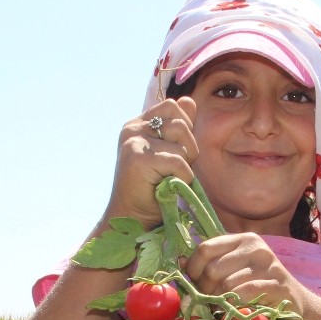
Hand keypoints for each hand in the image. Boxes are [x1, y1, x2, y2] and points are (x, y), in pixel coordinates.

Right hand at [102, 98, 200, 226]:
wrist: (131, 218)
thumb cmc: (152, 189)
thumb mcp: (169, 152)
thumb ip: (178, 127)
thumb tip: (189, 100)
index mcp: (138, 124)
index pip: (173, 106)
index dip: (185, 127)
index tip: (176, 152)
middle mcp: (133, 129)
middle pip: (180, 122)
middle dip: (188, 147)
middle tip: (176, 169)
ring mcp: (133, 142)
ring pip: (182, 142)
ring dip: (186, 164)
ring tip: (170, 178)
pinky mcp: (138, 159)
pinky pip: (179, 162)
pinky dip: (182, 178)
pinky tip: (168, 187)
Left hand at [182, 234, 320, 319]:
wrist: (295, 303)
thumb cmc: (259, 287)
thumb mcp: (234, 270)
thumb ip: (209, 265)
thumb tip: (179, 262)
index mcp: (243, 239)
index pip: (205, 248)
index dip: (193, 270)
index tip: (194, 284)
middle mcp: (256, 247)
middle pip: (212, 269)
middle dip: (205, 291)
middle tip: (209, 302)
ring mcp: (269, 265)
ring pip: (226, 285)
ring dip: (220, 302)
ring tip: (223, 308)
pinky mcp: (277, 284)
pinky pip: (243, 295)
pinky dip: (235, 305)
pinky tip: (237, 310)